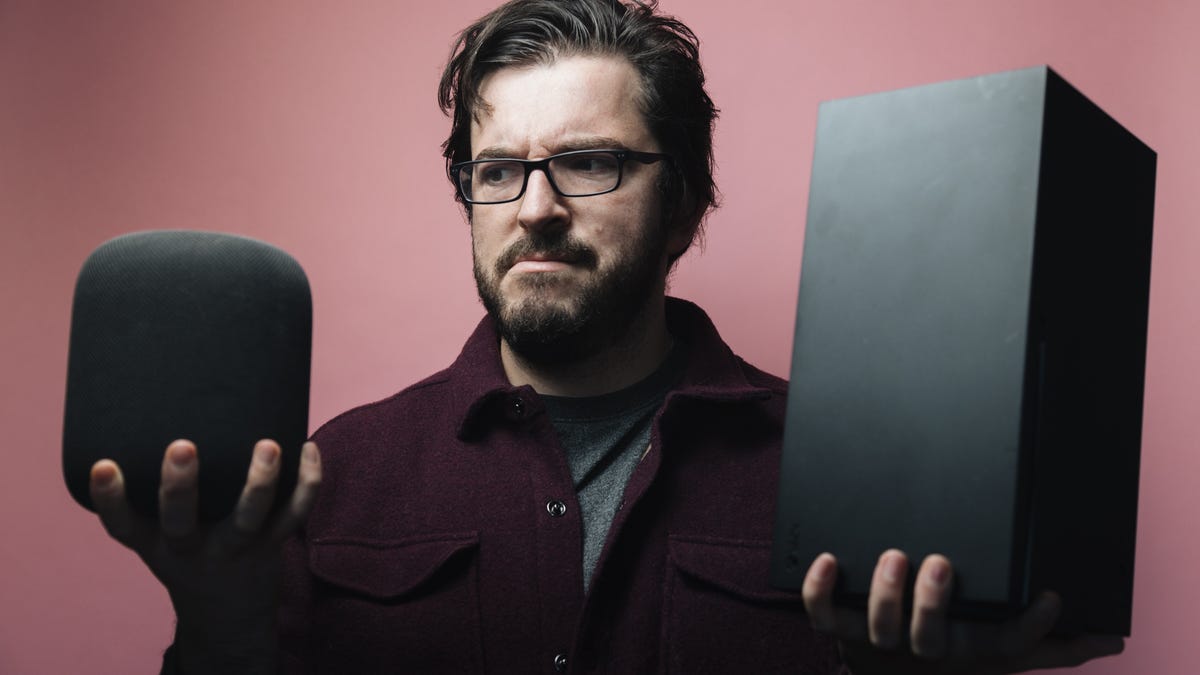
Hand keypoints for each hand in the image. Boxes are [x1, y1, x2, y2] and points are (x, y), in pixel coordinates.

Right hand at [89, 439, 321, 673]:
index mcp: (155, 543)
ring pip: (248, 519)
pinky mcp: (271, 545)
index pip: (122, 526)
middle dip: (180, 486)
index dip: (110, 499)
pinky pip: (293, 515)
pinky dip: (306, 483)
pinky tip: (308, 447)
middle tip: (181, 446)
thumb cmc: (188, 553)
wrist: (227, 615)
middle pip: (181, 523)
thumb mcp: (158, 536)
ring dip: (259, 482)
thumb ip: (154, 491)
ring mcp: (234, 549)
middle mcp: (191, 549)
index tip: (103, 465)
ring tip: (267, 445)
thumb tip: (158, 411)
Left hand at [802, 550, 1124, 673]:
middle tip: (941, 562)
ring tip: (894, 556)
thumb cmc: (957, 652)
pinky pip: (821, 613)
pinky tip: (827, 558)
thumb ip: (1052, 644)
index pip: (1006, 645)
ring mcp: (879, 640)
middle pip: (926, 638)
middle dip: (932, 603)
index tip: (1051, 598)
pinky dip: (819, 589)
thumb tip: (1110, 638)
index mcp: (968, 651)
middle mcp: (922, 649)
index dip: (1032, 627)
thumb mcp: (1006, 650)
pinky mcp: (840, 627)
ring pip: (876, 626)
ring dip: (884, 594)